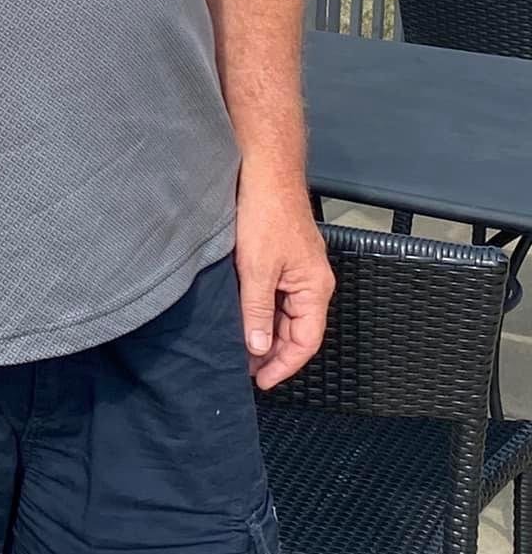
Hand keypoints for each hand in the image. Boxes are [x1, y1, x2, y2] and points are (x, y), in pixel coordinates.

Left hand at [235, 171, 332, 388]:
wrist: (264, 171)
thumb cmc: (266, 213)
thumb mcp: (256, 270)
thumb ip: (258, 312)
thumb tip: (258, 349)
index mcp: (315, 289)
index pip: (305, 342)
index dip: (283, 366)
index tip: (260, 382)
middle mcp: (312, 283)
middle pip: (296, 331)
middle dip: (272, 353)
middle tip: (243, 368)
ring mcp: (298, 271)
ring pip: (285, 315)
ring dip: (265, 332)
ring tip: (238, 348)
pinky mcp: (284, 260)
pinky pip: (276, 296)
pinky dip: (261, 311)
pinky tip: (241, 317)